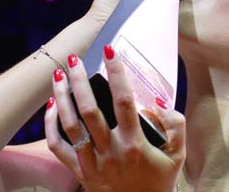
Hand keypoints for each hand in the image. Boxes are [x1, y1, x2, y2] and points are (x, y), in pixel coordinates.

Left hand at [44, 46, 185, 191]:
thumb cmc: (159, 182)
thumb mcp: (177, 155)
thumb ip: (175, 126)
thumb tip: (158, 102)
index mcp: (135, 143)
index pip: (124, 100)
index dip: (117, 73)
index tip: (111, 49)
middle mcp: (111, 150)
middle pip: (90, 109)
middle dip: (80, 80)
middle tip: (76, 58)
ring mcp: (92, 162)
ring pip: (71, 125)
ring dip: (63, 97)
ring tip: (59, 74)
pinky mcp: (80, 172)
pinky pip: (58, 147)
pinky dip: (51, 125)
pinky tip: (51, 106)